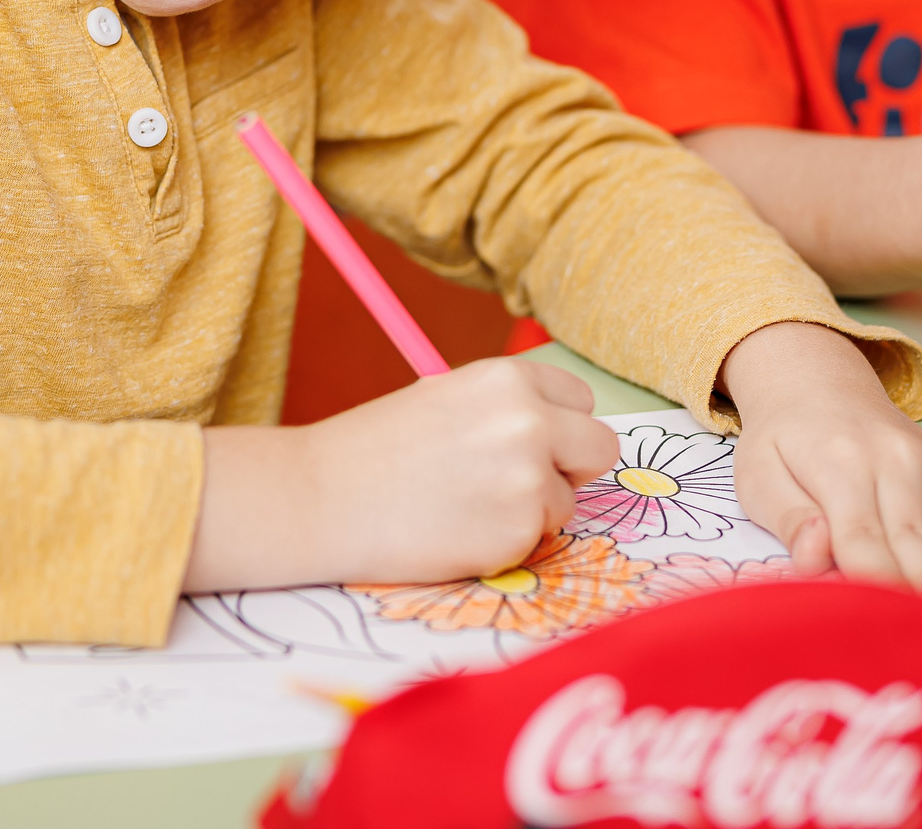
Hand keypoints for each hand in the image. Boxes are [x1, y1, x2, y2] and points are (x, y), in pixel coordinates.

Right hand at [184, 358, 618, 591]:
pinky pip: (540, 542)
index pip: (580, 399)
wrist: (322, 499)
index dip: (557, 427)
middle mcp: (529, 421)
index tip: (528, 444)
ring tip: (465, 507)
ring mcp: (528, 478)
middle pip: (599, 447)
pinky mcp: (519, 533)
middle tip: (516, 483)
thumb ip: (507, 410)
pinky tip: (457, 532)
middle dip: (569, 468)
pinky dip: (507, 544)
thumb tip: (559, 434)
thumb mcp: (447, 400)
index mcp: (508, 378)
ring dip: (531, 512)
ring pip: (568, 502)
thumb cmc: (375, 451)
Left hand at [723, 323, 921, 616]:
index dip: (877, 583)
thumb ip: (791, 520)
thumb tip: (817, 557)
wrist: (815, 384)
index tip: (891, 624)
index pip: (862, 538)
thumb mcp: (760, 476)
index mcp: (840, 465)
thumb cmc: (784, 443)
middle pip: (914, 538)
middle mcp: (892, 461)